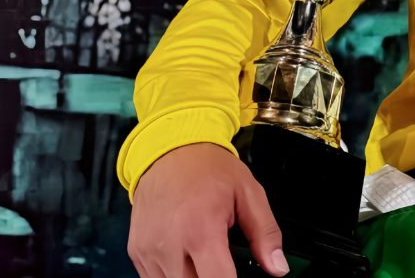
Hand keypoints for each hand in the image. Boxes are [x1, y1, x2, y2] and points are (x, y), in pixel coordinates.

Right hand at [128, 143, 287, 277]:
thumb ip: (266, 233)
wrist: (170, 149)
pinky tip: (188, 258)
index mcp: (201, 230)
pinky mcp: (137, 252)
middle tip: (224, 265)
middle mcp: (170, 245)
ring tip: (206, 258)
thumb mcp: (249, 193)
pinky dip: (174, 276)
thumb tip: (278, 267)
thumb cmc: (209, 168)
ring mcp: (149, 251)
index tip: (239, 275)